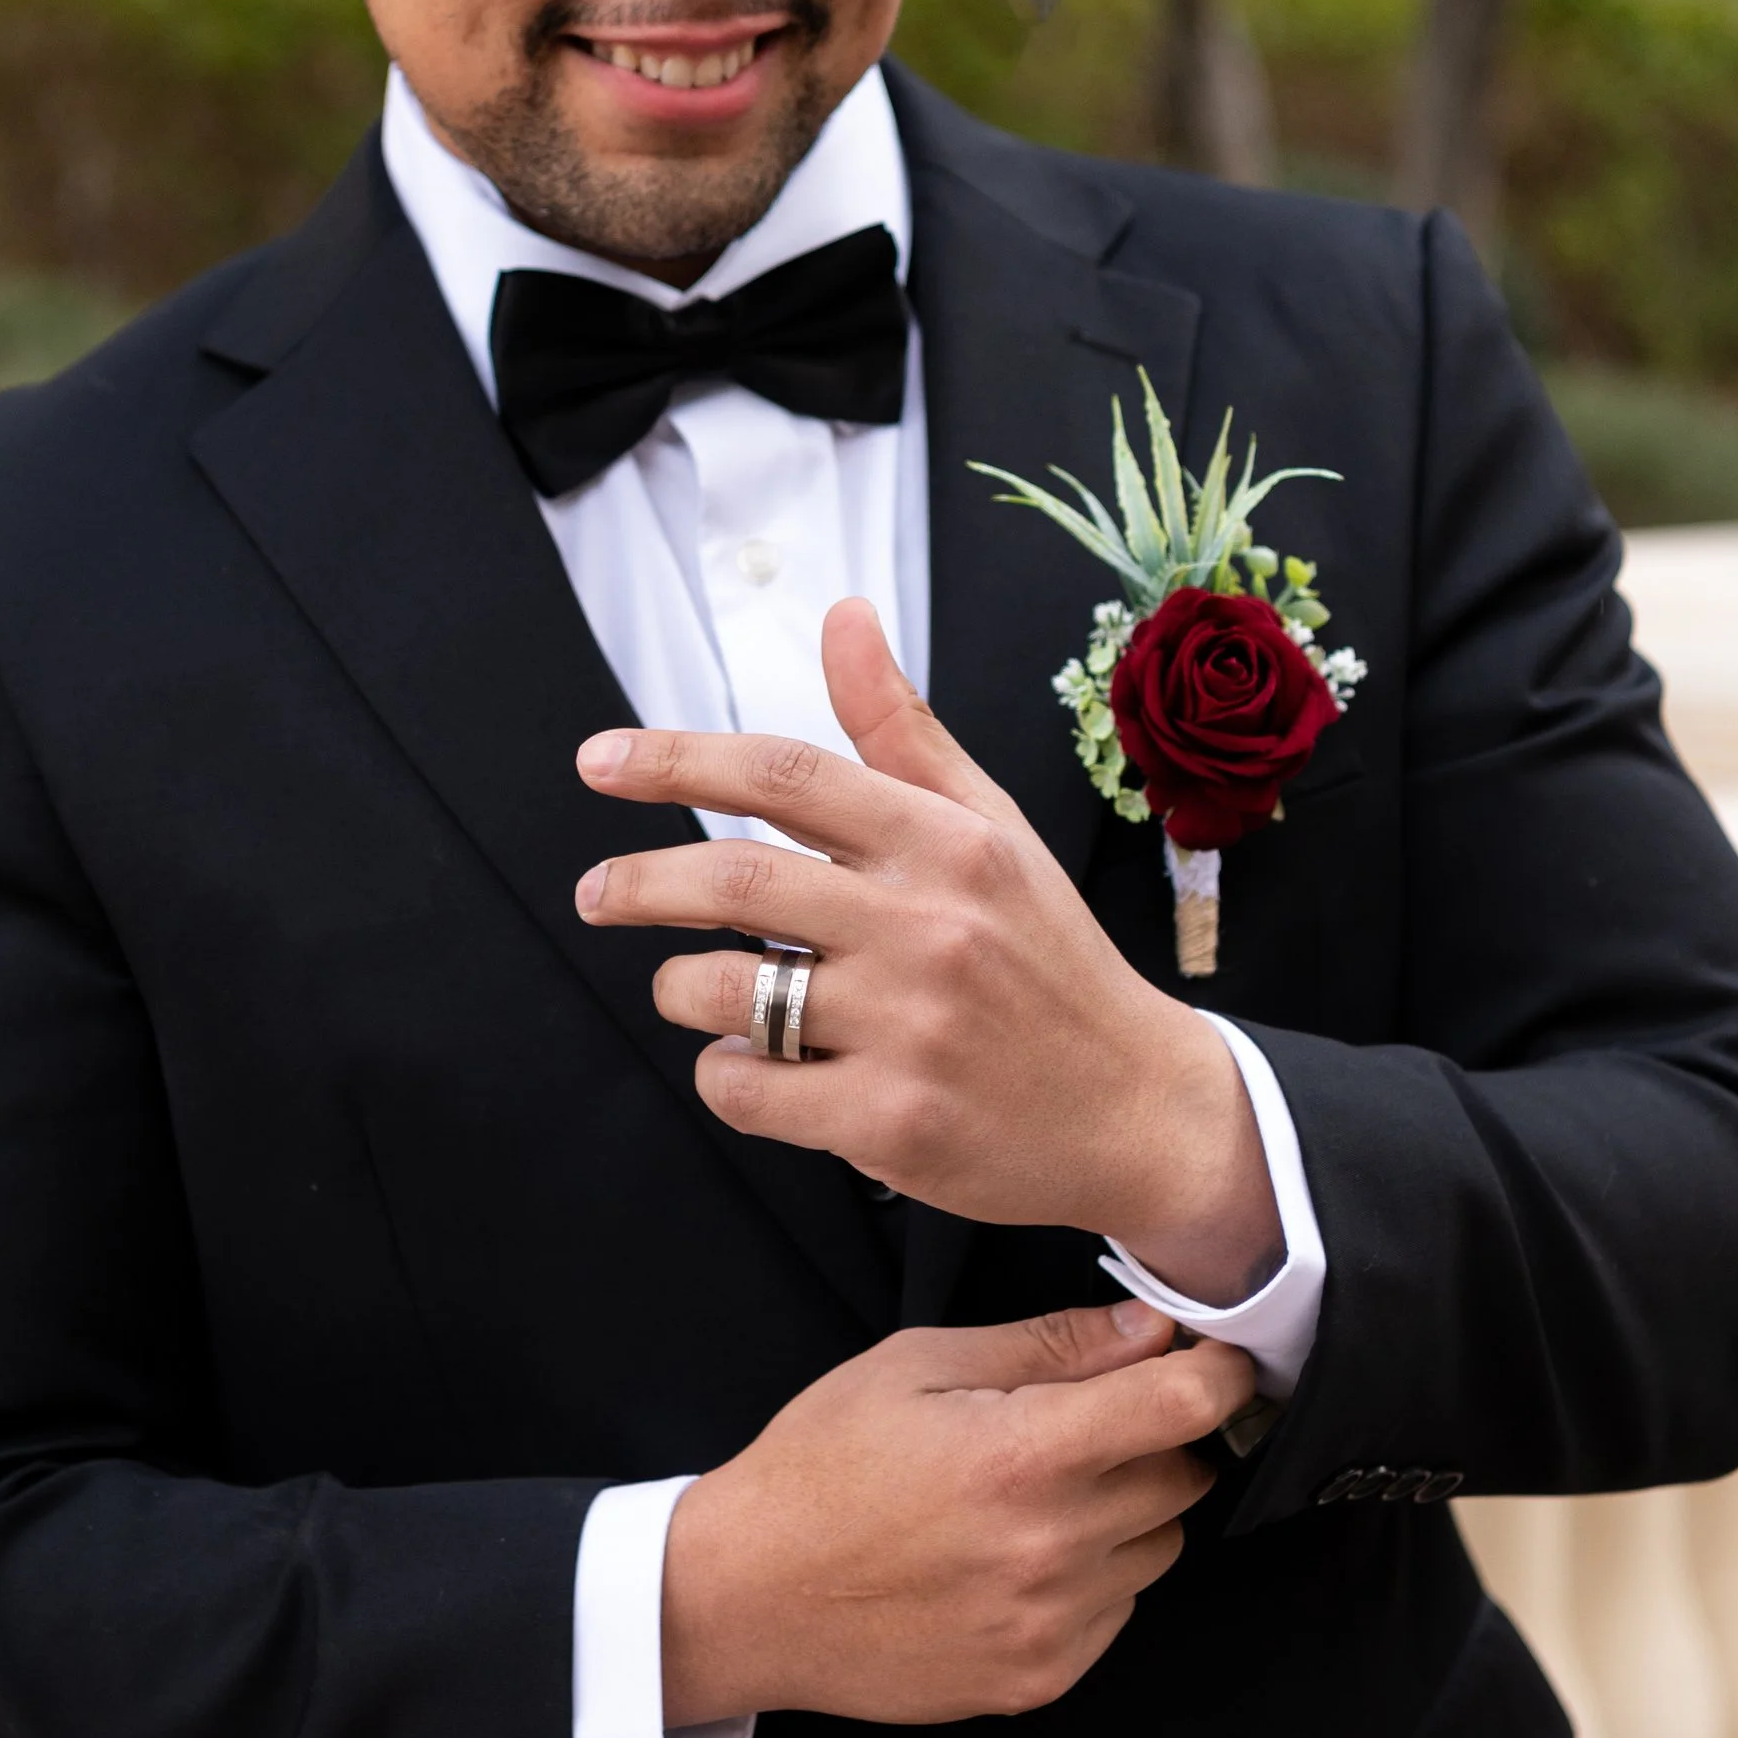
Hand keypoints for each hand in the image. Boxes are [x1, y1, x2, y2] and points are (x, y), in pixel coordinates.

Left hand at [574, 598, 1280, 1297]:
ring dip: (681, 988)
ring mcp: (911, 1028)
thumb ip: (902, 731)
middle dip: (639, 883)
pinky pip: (750, 1090)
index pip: (786, 774)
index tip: (599, 762)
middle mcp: (929, 927)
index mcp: (948, 843)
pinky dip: (726, 1075)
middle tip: (597, 893)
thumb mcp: (992, 829)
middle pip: (735, 882)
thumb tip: (843, 614)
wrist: (1140, 1108)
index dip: (676, 760)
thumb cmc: (1048, 959)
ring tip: (692, 989)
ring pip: (728, 992)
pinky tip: (753, 1067)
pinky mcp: (893, 1122)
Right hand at [660, 1298, 1254, 1723]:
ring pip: (1160, 1549)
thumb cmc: (822, 1467)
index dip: (1217, 1372)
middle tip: (1080, 1428)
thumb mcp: (919, 1366)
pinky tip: (1015, 1558)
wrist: (750, 1593)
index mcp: (1024, 1454)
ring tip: (1036, 1497)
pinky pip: (1118, 1612)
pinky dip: (1092, 1579)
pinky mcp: (1040, 1678)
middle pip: (1184, 1477)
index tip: (1216, 1361)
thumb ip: (1048, 1346)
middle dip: (1152, 1440)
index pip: (1183, 1405)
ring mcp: (1051, 1623)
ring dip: (1127, 1514)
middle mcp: (1052, 1547)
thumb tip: (1149, 1328)